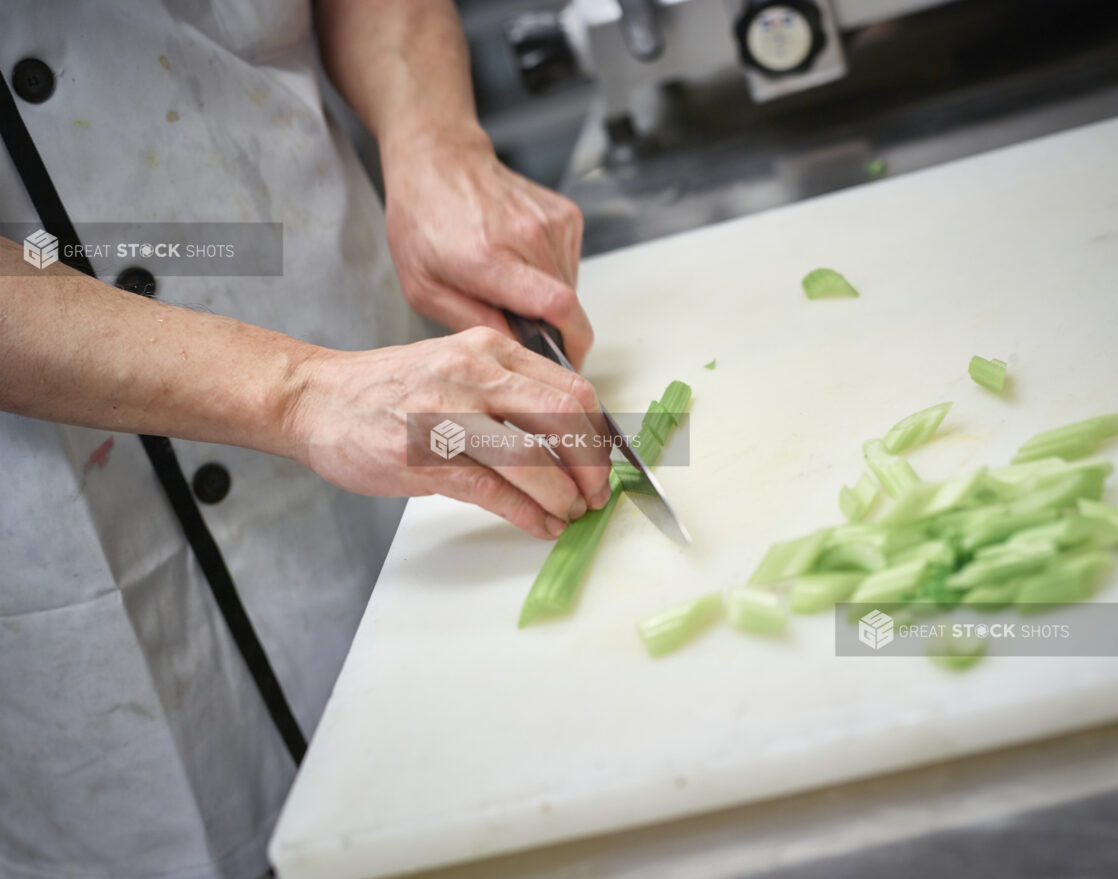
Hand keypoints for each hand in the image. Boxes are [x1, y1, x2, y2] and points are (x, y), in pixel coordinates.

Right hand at [290, 327, 612, 538]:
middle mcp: (473, 376)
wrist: (317, 398)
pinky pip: (493, 491)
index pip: (570, 387)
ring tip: (571, 513)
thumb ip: (507, 386)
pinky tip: (541, 525)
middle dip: (591, 465)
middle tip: (597, 492)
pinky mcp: (424, 459)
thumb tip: (567, 431)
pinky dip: (528, 514)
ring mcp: (447, 417)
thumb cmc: (387, 388)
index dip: (598, 432)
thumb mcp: (455, 364)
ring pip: (531, 460)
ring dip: (563, 495)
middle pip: (562, 418)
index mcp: (488, 350)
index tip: (603, 459)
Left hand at [383, 128, 594, 368]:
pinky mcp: (566, 214)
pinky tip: (518, 257)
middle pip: (566, 305)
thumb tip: (515, 349)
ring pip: (570, 286)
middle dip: (548, 324)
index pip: (557, 305)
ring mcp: (551, 222)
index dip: (572, 342)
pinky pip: (569, 264)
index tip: (567, 362)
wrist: (439, 161)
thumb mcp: (423, 288)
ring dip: (546, 297)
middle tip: (511, 315)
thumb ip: (471, 323)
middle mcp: (527, 236)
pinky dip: (549, 272)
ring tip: (508, 278)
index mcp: (488, 258)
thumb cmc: (423, 220)